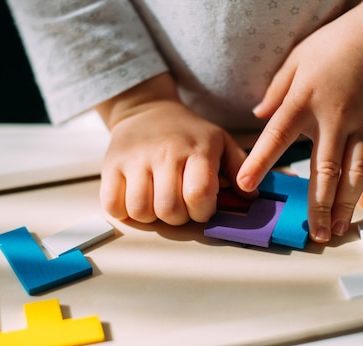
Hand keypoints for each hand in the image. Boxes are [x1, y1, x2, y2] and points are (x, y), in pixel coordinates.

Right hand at [97, 74, 248, 224]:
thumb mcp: (221, 142)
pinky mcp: (110, 165)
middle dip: (178, 217)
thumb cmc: (189, 134)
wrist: (148, 111)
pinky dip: (125, 211)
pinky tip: (136, 198)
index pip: (199, 194)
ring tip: (158, 201)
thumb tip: (251, 196)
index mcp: (197, 148)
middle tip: (180, 204)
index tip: (201, 207)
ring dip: (152, 216)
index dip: (202, 211)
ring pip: (141, 211)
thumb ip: (240, 168)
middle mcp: (165, 152)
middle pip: (169, 209)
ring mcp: (134, 159)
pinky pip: (113, 205)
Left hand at [236, 0, 362, 242]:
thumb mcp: (297, 59)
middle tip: (312, 233)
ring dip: (344, 205)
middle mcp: (335, 117)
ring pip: (353, 173)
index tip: (246, 185)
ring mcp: (362, 125)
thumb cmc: (336, 44)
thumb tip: (257, 116)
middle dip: (318, 205)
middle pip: (324, 169)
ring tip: (336, 230)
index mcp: (305, 99)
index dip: (260, 162)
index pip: (278, 136)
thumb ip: (276, 91)